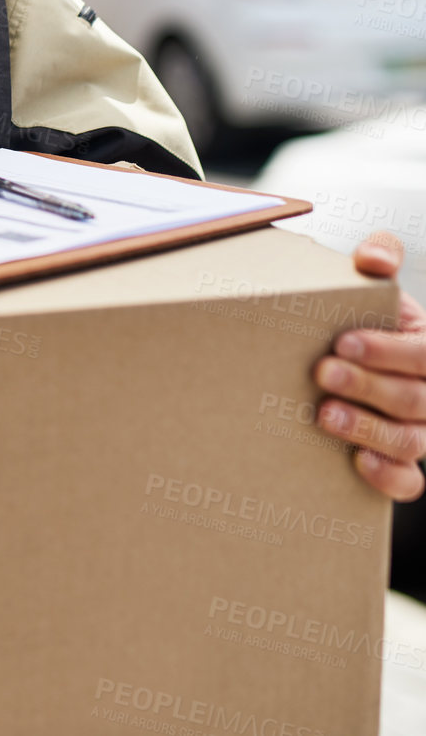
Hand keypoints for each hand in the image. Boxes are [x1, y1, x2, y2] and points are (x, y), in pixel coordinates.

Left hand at [313, 232, 425, 501]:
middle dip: (369, 387)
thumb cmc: (367, 321)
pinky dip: (388, 475)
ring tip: (325, 414)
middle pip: (416, 399)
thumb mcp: (377, 287)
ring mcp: (422, 431)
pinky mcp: (403, 463)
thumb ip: (380, 257)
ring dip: (369, 430)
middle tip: (323, 372)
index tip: (343, 342)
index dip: (389, 351)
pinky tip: (357, 461)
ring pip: (412, 441)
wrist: (353, 358)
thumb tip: (373, 257)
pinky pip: (409, 482)